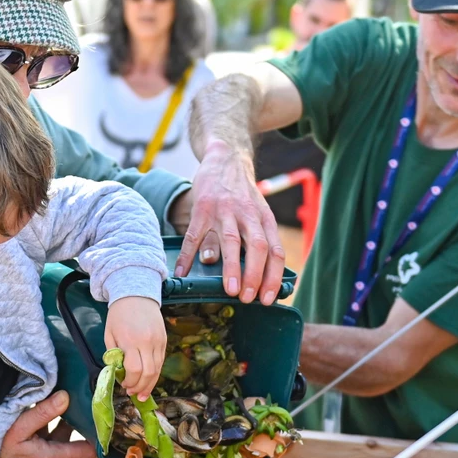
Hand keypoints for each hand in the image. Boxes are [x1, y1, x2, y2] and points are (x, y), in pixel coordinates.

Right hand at [0, 391, 95, 457]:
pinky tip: (37, 417)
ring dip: (55, 425)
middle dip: (72, 421)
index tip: (100, 416)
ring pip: (58, 440)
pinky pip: (47, 445)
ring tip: (54, 402)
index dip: (96, 435)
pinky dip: (45, 432)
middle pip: (72, 441)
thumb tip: (66, 397)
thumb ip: (42, 413)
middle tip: (74, 398)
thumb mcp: (16, 428)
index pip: (87, 452)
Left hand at [105, 297, 165, 400]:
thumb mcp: (109, 334)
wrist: (136, 294)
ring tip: (142, 393)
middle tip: (133, 393)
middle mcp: (147, 342)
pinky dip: (155, 373)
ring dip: (150, 384)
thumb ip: (113, 354)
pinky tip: (149, 380)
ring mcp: (158, 341)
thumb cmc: (119, 314)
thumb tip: (119, 372)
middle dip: (141, 387)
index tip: (124, 385)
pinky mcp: (164, 340)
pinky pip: (161, 362)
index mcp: (131, 340)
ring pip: (158, 369)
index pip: (134, 369)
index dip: (130, 382)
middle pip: (148, 373)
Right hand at [175, 140, 285, 305]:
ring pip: (232, 241)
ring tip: (230, 290)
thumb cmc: (242, 195)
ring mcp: (225, 210)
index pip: (275, 251)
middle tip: (249, 299)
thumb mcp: (255, 215)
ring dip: (232, 267)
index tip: (268, 298)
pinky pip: (195, 234)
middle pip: (258, 247)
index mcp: (264, 220)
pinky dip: (188, 254)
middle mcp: (248, 215)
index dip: (273, 276)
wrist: (225, 159)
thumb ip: (251, 244)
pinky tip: (182, 271)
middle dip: (255, 275)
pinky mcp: (203, 207)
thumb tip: (245, 278)